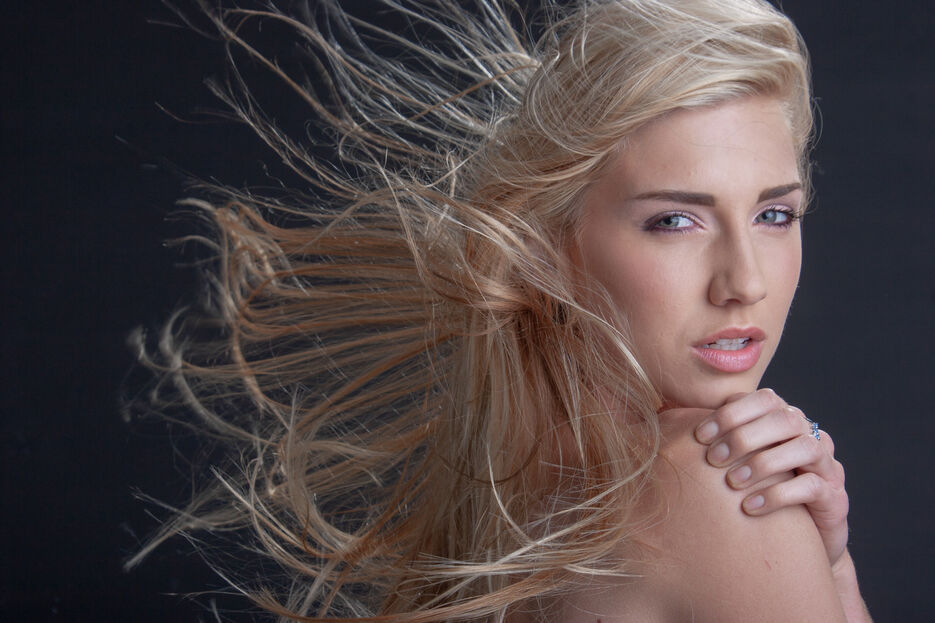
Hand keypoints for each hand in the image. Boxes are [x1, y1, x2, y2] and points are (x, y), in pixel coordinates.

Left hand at [693, 388, 848, 566]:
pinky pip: (812, 487)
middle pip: (785, 418)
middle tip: (712, 460)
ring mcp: (826, 465)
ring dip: (762, 463)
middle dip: (744, 436)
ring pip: (804, 448)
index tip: (699, 435)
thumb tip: (664, 420)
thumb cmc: (755, 490)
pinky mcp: (835, 497)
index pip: (764, 399)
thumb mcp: (735, 461)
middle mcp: (810, 436)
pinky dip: (777, 495)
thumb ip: (713, 439)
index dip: (731, 413)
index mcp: (786, 420)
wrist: (795, 540)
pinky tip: (749, 508)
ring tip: (731, 483)